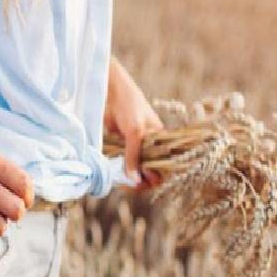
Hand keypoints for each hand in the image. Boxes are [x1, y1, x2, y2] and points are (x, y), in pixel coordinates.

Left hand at [104, 57, 163, 190]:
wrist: (111, 93)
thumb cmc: (130, 107)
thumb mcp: (135, 132)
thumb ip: (134, 156)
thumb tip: (133, 180)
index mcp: (161, 142)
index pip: (165, 168)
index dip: (156, 177)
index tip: (143, 180)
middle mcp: (149, 147)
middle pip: (149, 173)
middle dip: (140, 181)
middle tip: (127, 184)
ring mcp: (135, 148)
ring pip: (135, 171)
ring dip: (128, 177)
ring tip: (119, 180)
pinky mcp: (120, 147)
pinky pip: (122, 164)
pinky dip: (118, 170)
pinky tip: (113, 173)